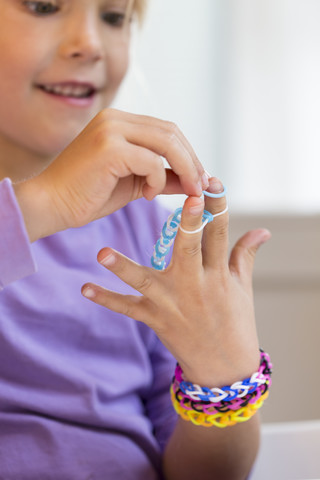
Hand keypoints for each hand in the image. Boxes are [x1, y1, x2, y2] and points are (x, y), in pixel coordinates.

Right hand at [14, 109, 207, 241]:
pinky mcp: (109, 148)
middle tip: (201, 186)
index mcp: (119, 122)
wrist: (51, 204)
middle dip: (192, 161)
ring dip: (184, 169)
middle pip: (171, 132)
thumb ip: (162, 178)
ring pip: (166, 142)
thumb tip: (194, 183)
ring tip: (189, 191)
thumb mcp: (135, 184)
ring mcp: (111, 130)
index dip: (189, 153)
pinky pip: (151, 161)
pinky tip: (148, 195)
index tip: (200, 177)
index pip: (166, 130)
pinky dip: (158, 180)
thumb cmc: (89, 195)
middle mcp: (115, 119)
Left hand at [81, 177, 270, 386]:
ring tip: (102, 253)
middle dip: (190, 224)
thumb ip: (246, 255)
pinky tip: (85, 288)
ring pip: (146, 281)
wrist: (224, 368)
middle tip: (186, 199)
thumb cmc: (236, 322)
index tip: (212, 182)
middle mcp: (195, 286)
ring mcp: (172, 304)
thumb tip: (263, 230)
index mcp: (219, 275)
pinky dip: (107, 299)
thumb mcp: (243, 287)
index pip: (220, 234)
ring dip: (124, 268)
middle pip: (189, 250)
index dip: (218, 207)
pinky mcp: (155, 319)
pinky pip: (128, 309)